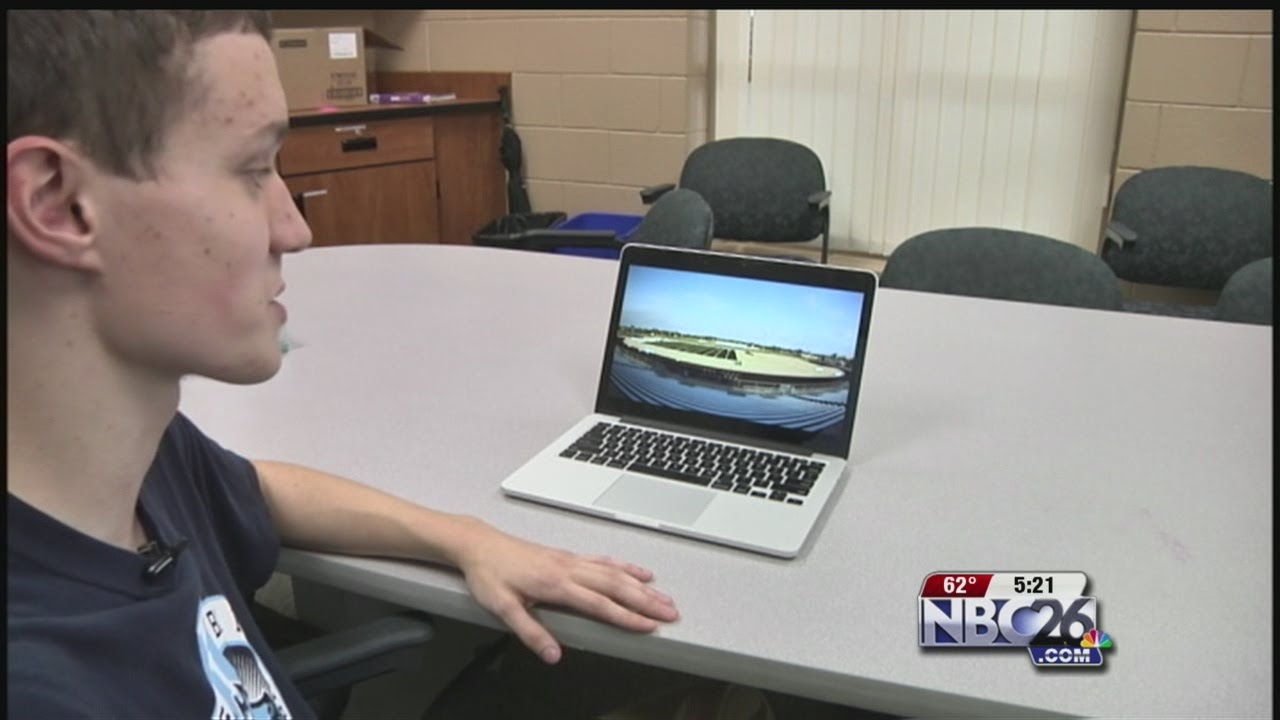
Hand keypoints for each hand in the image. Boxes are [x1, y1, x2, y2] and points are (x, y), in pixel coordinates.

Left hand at [454, 521, 679, 663]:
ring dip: (641, 585)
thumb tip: (553, 655)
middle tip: (671, 612)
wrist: (479, 545)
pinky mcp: (567, 556)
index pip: (600, 604)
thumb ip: (530, 632)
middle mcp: (569, 569)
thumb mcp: (502, 608)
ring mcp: (570, 561)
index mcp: (556, 584)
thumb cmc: (490, 575)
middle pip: (616, 586)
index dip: (627, 617)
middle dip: (646, 601)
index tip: (649, 626)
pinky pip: (603, 561)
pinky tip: (638, 572)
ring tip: (664, 597)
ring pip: (614, 572)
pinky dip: (624, 567)